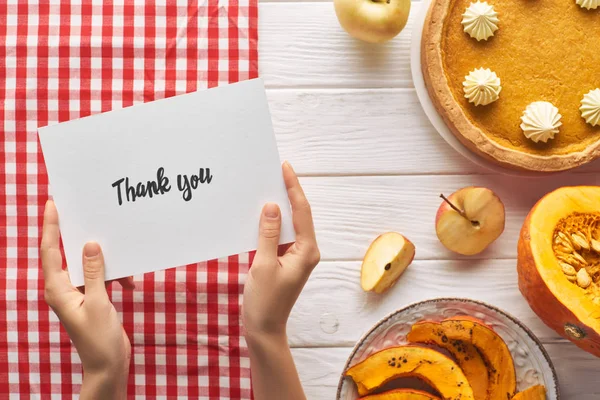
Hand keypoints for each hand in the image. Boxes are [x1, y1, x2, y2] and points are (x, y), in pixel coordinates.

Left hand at [40, 200, 132, 398]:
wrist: (108, 365)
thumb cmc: (99, 339)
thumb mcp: (98, 303)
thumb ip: (94, 272)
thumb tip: (90, 244)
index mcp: (57, 289)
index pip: (49, 251)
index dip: (50, 226)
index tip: (53, 204)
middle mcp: (64, 288)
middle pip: (69, 253)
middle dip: (83, 238)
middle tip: (90, 215)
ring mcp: (78, 292)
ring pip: (90, 264)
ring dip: (108, 264)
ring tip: (123, 272)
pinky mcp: (92, 297)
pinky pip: (102, 276)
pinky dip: (115, 276)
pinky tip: (128, 284)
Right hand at [243, 162, 320, 338]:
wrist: (265, 328)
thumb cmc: (265, 302)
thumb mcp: (263, 265)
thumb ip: (268, 234)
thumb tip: (272, 207)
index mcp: (307, 251)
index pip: (302, 212)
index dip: (293, 188)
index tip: (286, 168)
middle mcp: (307, 251)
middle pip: (299, 215)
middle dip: (288, 193)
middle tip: (275, 172)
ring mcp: (298, 256)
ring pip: (290, 224)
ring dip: (279, 208)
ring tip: (267, 187)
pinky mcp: (287, 260)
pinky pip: (281, 236)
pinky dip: (272, 224)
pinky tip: (261, 214)